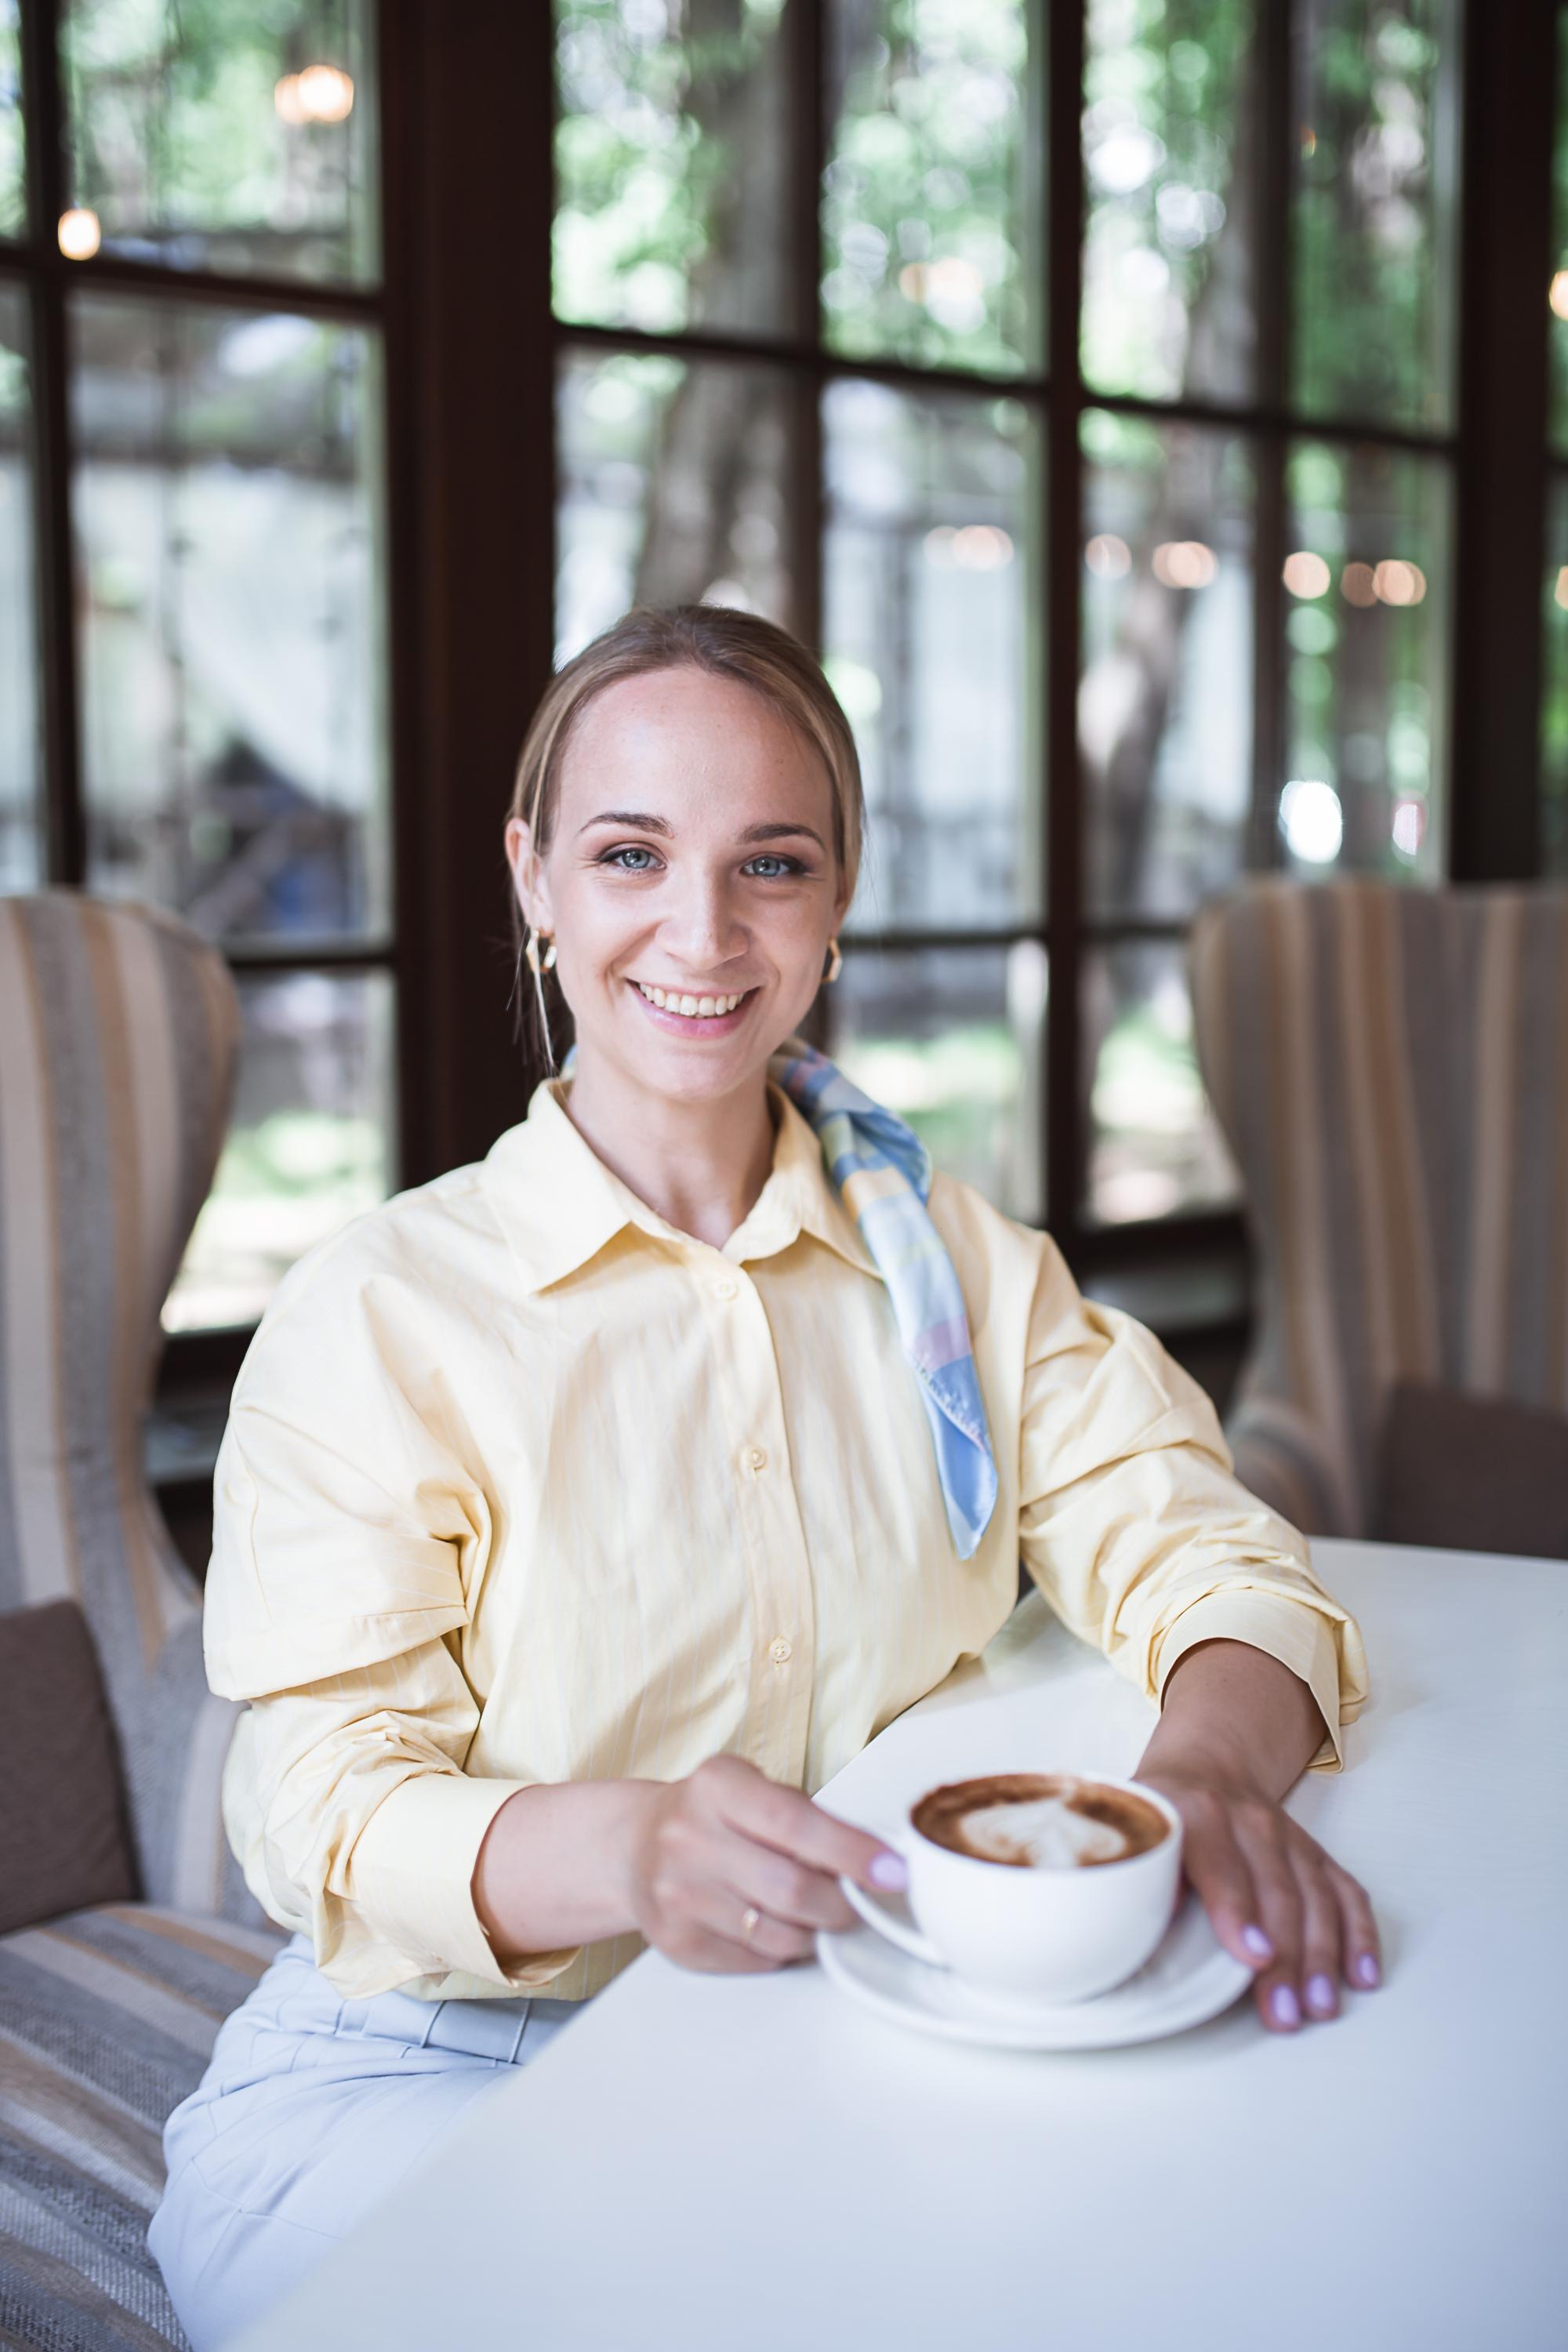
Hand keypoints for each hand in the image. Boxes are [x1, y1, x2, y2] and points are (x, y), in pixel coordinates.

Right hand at [625, 1755, 903, 1973]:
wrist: (633, 1846)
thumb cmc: (712, 1816)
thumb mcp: (751, 1790)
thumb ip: (805, 1820)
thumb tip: (875, 1863)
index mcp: (716, 1785)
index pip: (795, 1823)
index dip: (852, 1852)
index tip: (893, 1873)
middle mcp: (688, 1837)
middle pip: (791, 1888)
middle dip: (842, 1904)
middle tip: (859, 1904)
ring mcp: (676, 1893)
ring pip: (778, 1934)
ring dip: (814, 1932)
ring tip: (815, 1915)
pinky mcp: (675, 1941)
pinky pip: (754, 1961)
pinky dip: (781, 1951)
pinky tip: (775, 1927)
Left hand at [1135, 1767, 1382, 2032]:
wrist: (1207, 1765)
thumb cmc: (1164, 1814)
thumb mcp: (1137, 1832)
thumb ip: (1139, 1874)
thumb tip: (1136, 1926)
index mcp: (1196, 1812)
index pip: (1221, 1865)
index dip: (1237, 1911)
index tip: (1253, 1957)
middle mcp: (1250, 1821)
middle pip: (1276, 1891)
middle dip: (1286, 1956)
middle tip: (1286, 2012)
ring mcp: (1289, 1837)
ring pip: (1316, 1897)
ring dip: (1322, 1955)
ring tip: (1320, 2006)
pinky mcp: (1316, 1854)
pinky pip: (1346, 1892)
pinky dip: (1359, 1933)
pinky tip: (1362, 1974)